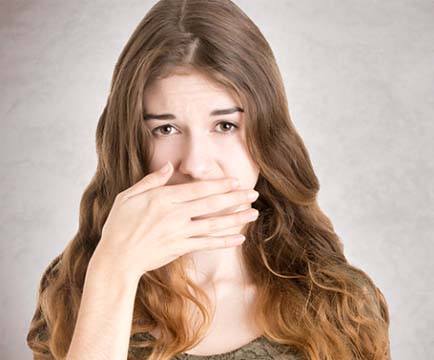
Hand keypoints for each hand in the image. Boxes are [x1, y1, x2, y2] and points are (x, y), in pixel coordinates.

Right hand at [90, 162, 259, 281]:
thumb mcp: (128, 196)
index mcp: (163, 199)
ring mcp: (179, 233)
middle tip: (253, 194)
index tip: (235, 181)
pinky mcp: (180, 248)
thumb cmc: (119, 225)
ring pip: (213, 224)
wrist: (116, 258)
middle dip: (234, 198)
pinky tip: (239, 238)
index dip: (219, 185)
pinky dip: (224, 241)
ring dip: (235, 219)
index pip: (197, 189)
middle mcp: (175, 215)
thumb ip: (152, 180)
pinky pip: (207, 244)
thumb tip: (169, 166)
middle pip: (211, 204)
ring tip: (253, 214)